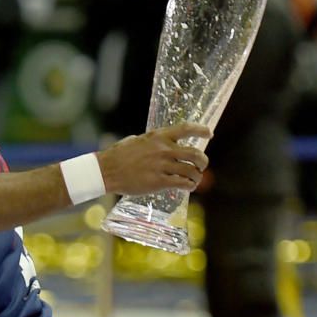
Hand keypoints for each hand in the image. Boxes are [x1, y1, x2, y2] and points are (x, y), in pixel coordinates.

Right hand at [94, 123, 211, 195]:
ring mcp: (162, 166)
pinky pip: (182, 183)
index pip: (186, 129)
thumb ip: (152, 142)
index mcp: (159, 136)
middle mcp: (163, 149)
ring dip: (197, 177)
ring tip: (194, 180)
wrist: (107, 170)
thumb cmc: (118, 155)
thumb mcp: (137, 140)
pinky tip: (188, 187)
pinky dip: (189, 186)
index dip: (201, 130)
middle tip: (202, 166)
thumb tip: (159, 144)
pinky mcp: (159, 182)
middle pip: (195, 154)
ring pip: (191, 171)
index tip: (210, 133)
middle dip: (203, 161)